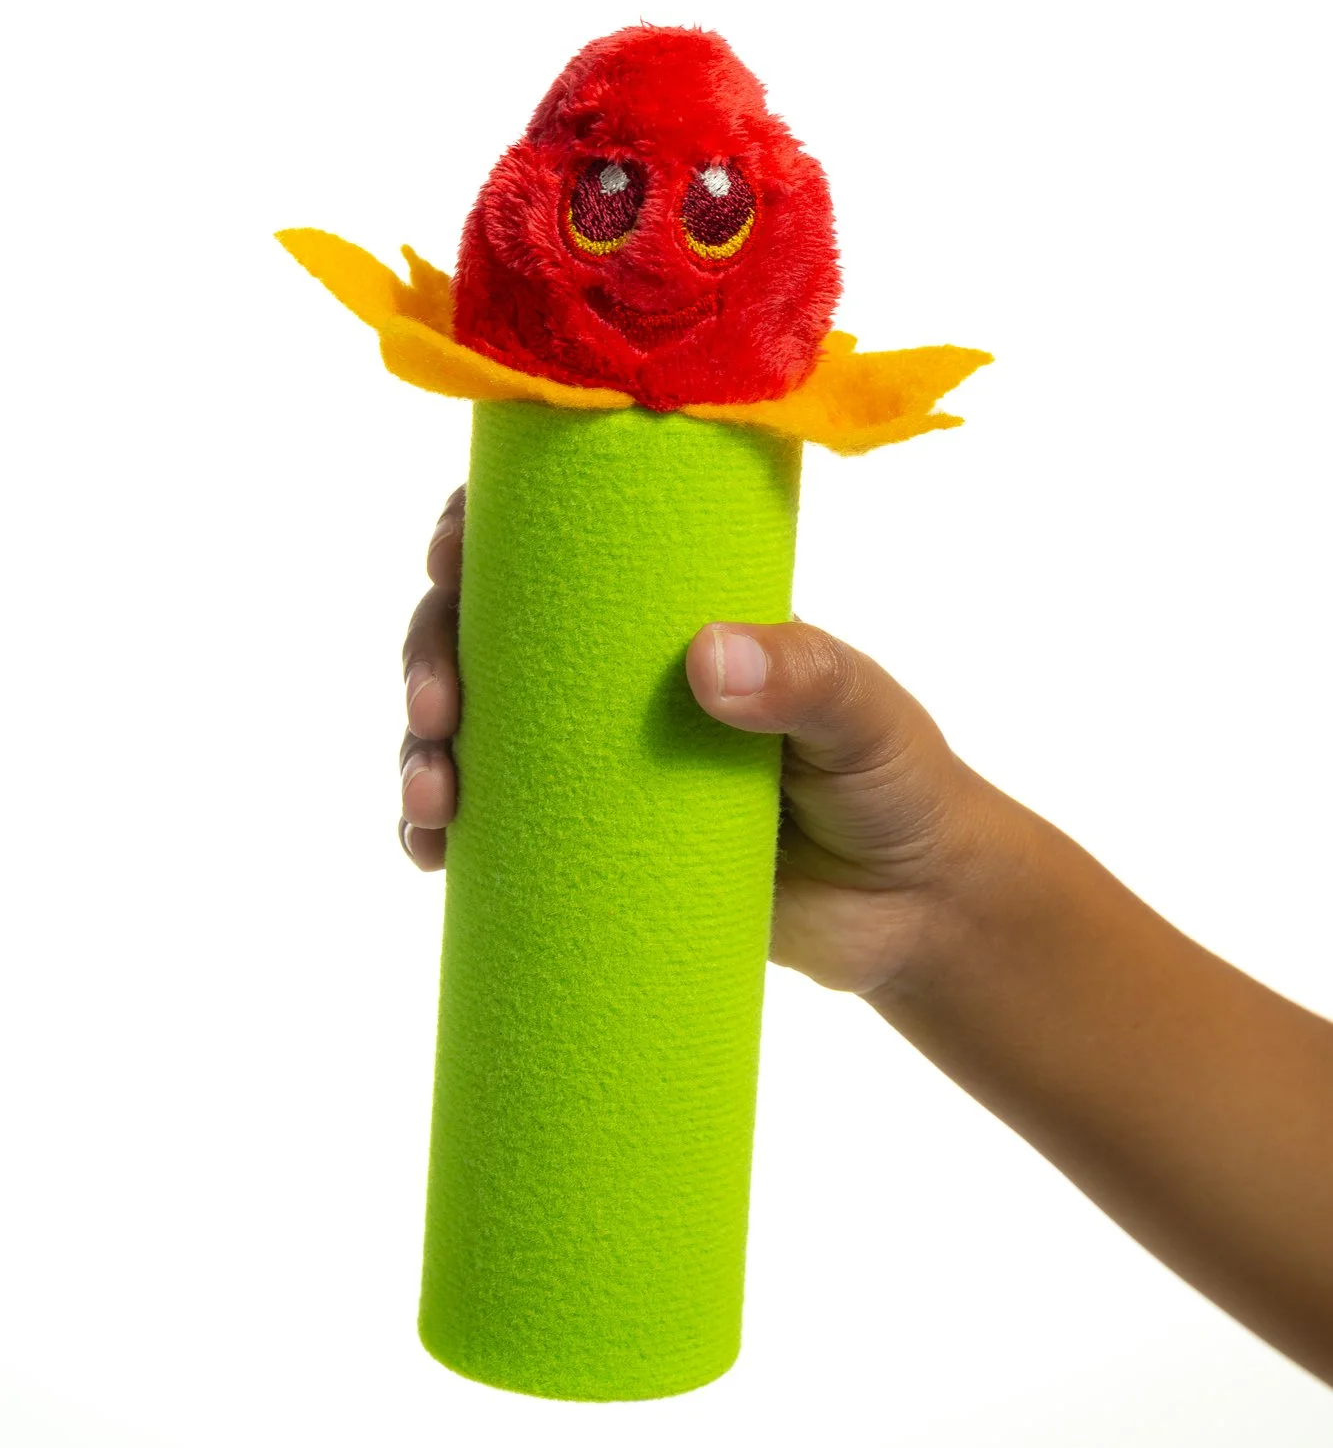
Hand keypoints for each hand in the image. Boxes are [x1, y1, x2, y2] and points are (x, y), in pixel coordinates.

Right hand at [398, 484, 989, 999]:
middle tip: (434, 708)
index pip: (553, 544)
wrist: (910, 913)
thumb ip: (808, 680)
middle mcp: (609, 678)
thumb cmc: (894, 782)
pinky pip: (486, 833)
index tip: (450, 551)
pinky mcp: (585, 849)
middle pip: (478, 633)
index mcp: (667, 612)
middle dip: (428, 655)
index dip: (479, 534)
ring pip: (463, 733)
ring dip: (419, 754)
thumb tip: (705, 658)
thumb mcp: (864, 716)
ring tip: (432, 802)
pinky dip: (437, 836)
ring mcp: (589, 763)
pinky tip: (429, 852)